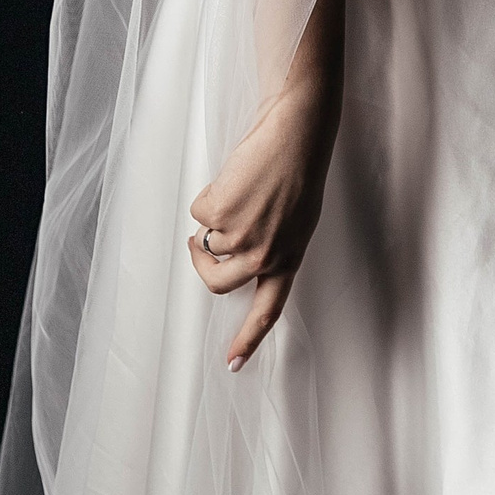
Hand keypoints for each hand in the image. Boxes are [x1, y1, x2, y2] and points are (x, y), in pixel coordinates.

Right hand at [187, 72, 342, 368]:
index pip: (269, 310)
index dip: (248, 338)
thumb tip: (233, 256)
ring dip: (213, 213)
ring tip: (240, 185)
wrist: (297, 130)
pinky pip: (199, 212)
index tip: (232, 364)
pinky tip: (235, 174)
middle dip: (200, 263)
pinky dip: (210, 192)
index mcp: (289, 257)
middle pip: (217, 281)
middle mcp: (266, 255)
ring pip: (205, 240)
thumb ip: (272, 244)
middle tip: (197, 244)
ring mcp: (242, 237)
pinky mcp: (221, 214)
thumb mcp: (296, 218)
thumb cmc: (297, 167)